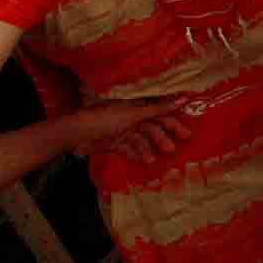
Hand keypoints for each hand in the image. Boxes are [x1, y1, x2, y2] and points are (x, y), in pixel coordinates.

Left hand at [71, 99, 191, 163]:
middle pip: (153, 127)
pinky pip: (131, 149)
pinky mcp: (116, 144)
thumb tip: (182, 100)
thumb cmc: (105, 118)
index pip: (160, 112)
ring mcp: (124, 131)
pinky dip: (137, 154)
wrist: (77, 134)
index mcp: (136, 105)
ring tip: (153, 158)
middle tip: (174, 148)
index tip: (186, 132)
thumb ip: (157, 109)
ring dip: (149, 148)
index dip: (173, 120)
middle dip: (163, 137)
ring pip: (142, 140)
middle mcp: (132, 117)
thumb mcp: (133, 113)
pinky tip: (144, 161)